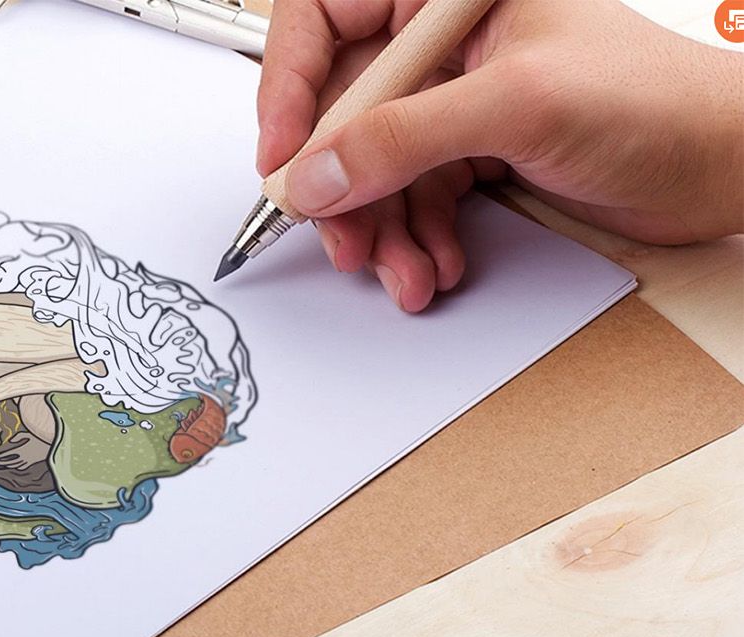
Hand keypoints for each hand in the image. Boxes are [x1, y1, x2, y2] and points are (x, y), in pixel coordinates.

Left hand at [0, 433, 47, 470]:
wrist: (52, 445)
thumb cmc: (40, 437)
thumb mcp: (29, 434)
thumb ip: (19, 436)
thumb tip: (11, 441)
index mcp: (22, 449)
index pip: (8, 454)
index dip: (1, 456)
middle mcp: (24, 456)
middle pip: (10, 461)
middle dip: (2, 462)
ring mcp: (28, 460)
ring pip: (16, 465)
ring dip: (9, 465)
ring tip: (4, 464)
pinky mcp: (33, 462)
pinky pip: (24, 467)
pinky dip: (18, 467)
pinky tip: (16, 466)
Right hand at [258, 0, 743, 311]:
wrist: (723, 168)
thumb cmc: (655, 102)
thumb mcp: (516, 107)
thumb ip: (404, 139)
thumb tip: (315, 173)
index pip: (325, 20)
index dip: (290, 87)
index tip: (282, 157)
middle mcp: (442, 39)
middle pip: (341, 107)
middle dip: (337, 182)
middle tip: (336, 232)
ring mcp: (455, 96)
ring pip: (370, 164)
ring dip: (376, 227)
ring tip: (398, 268)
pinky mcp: (470, 148)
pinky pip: (409, 196)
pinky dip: (413, 238)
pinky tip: (434, 262)